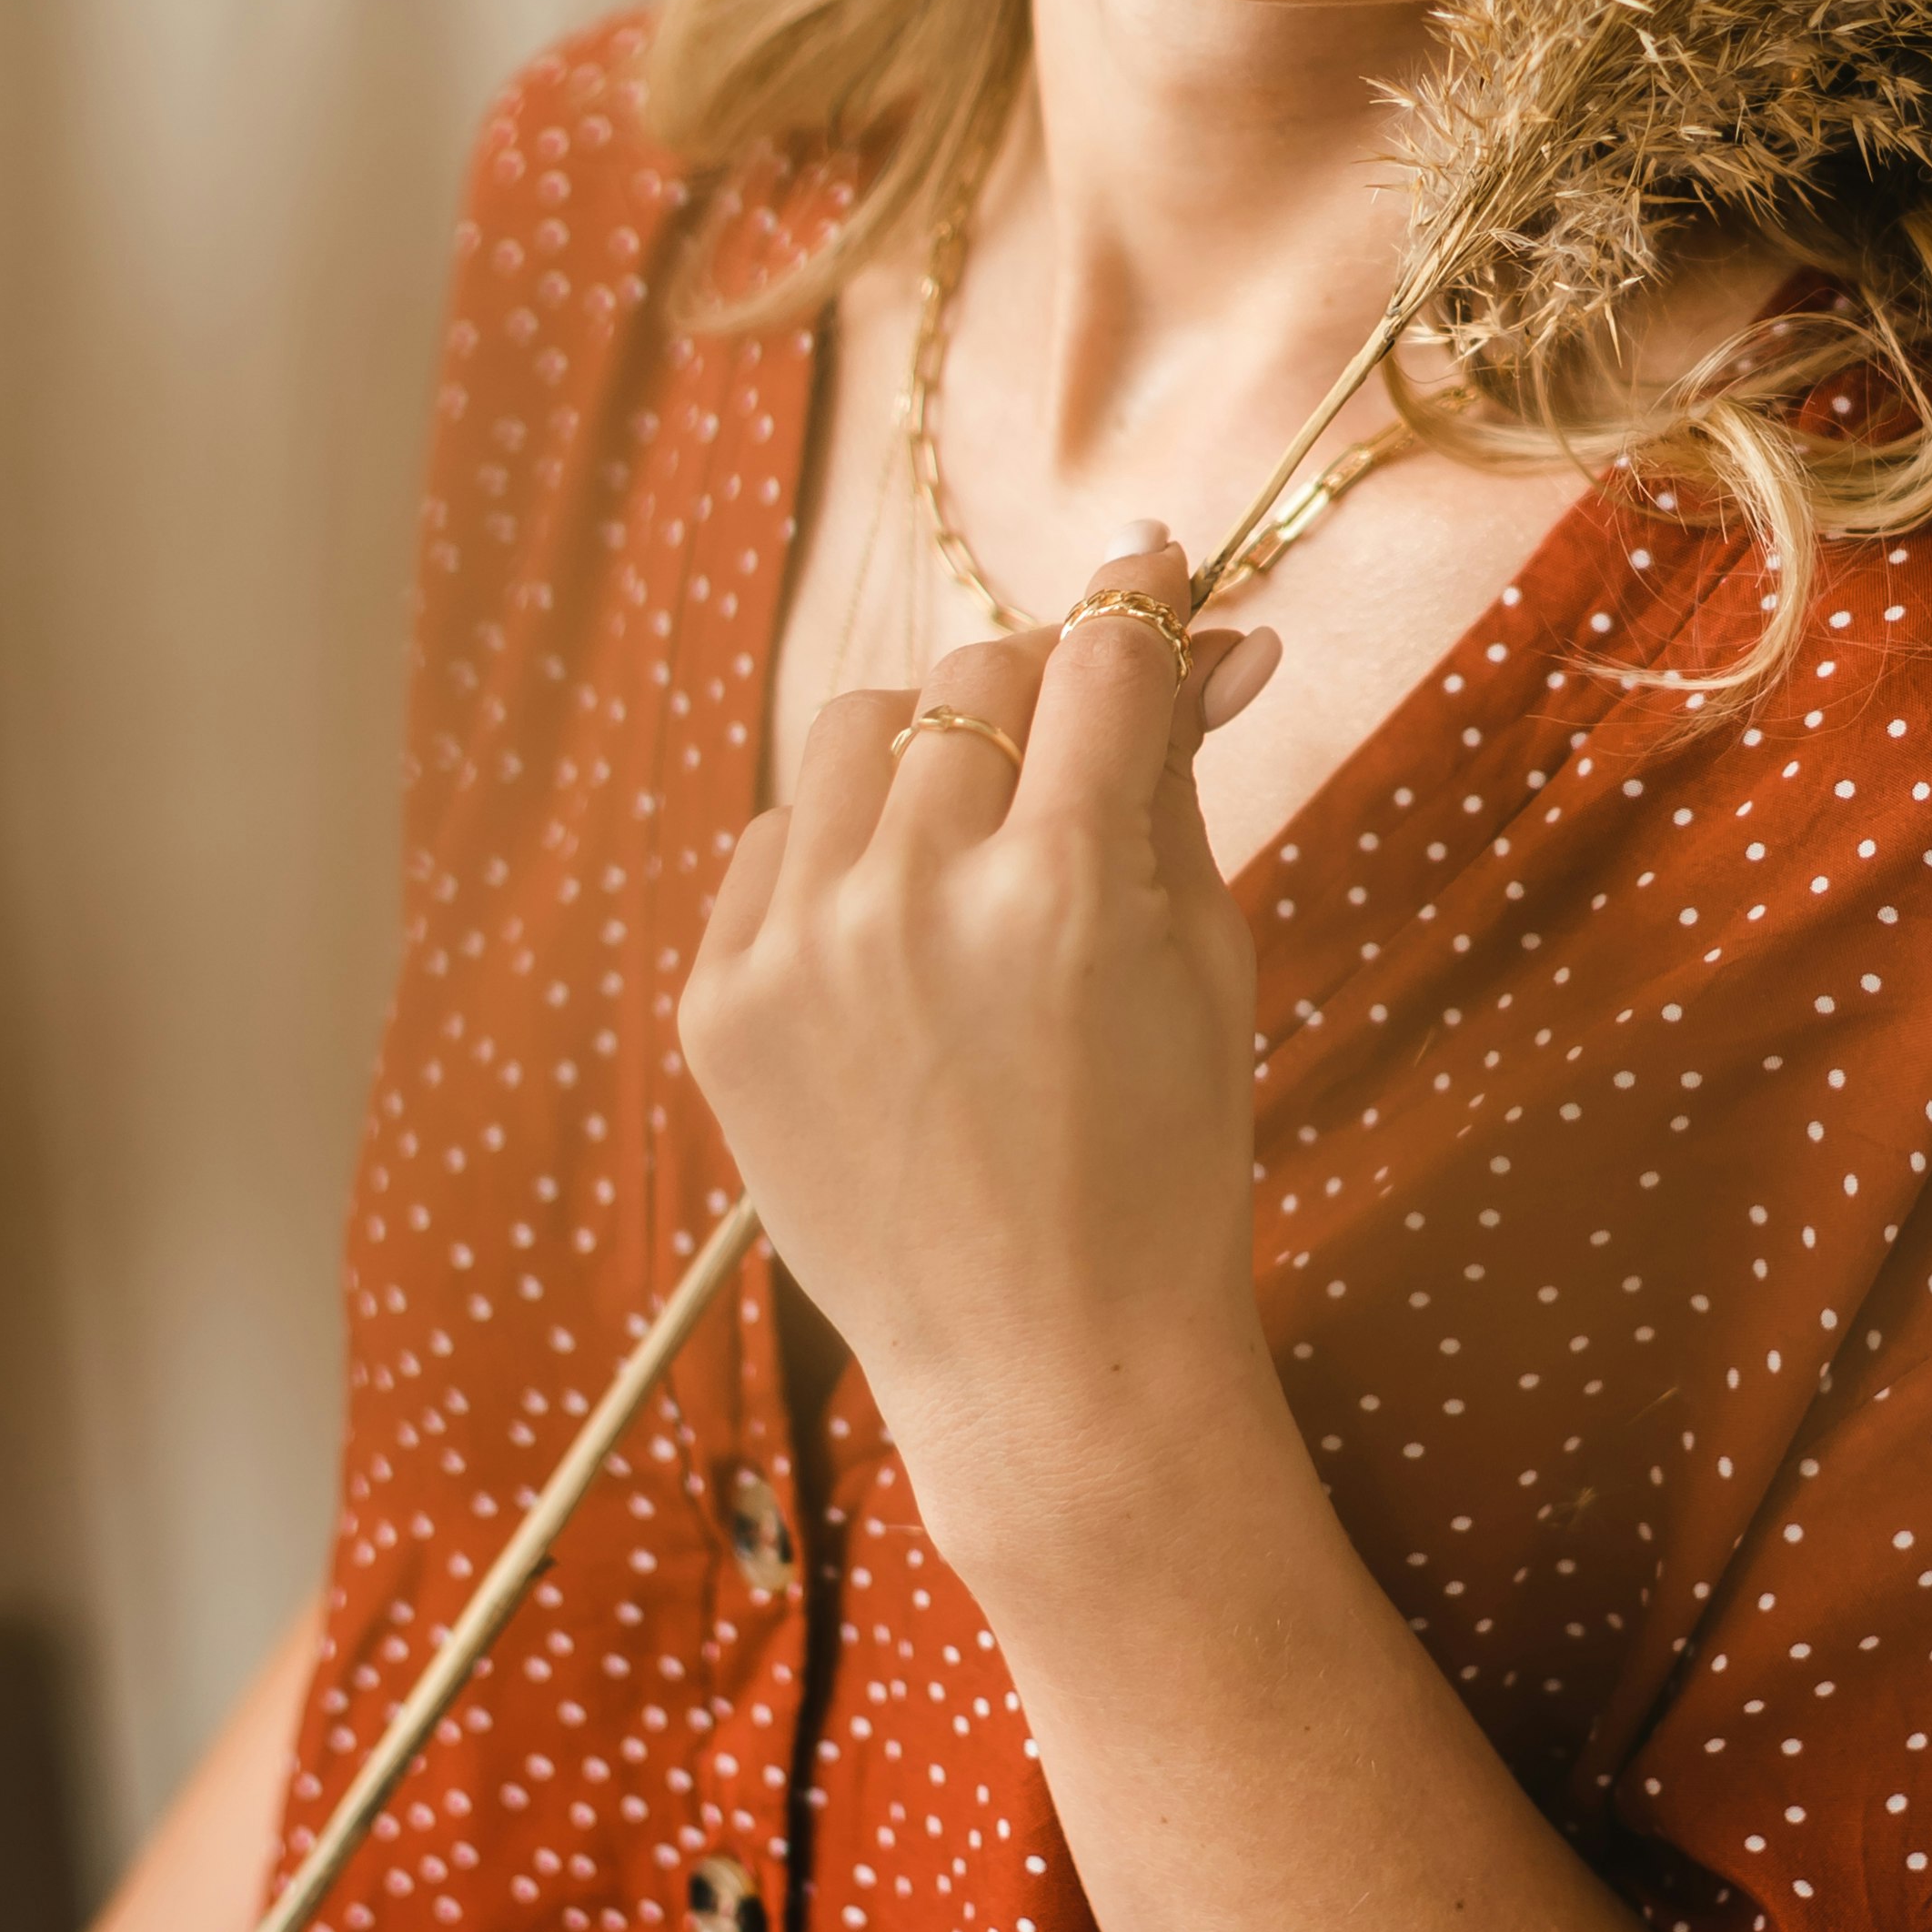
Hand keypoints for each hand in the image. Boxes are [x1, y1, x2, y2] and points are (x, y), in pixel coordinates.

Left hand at [680, 531, 1283, 1591]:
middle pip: (979, 678)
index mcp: (1068, 886)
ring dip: (934, 750)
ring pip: (860, 732)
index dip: (1142, 596)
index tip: (1155, 567)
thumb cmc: (1162, 1164)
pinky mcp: (721, 1006)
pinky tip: (899, 929)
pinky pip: (776, 844)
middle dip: (1047, 686)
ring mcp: (802, 952)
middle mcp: (918, 898)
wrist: (1049, 1364)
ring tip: (983, 837)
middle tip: (1086, 733)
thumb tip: (1210, 635)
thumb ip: (1179, 780)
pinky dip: (841, 854)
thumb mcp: (1205, 960)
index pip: (1105, 657)